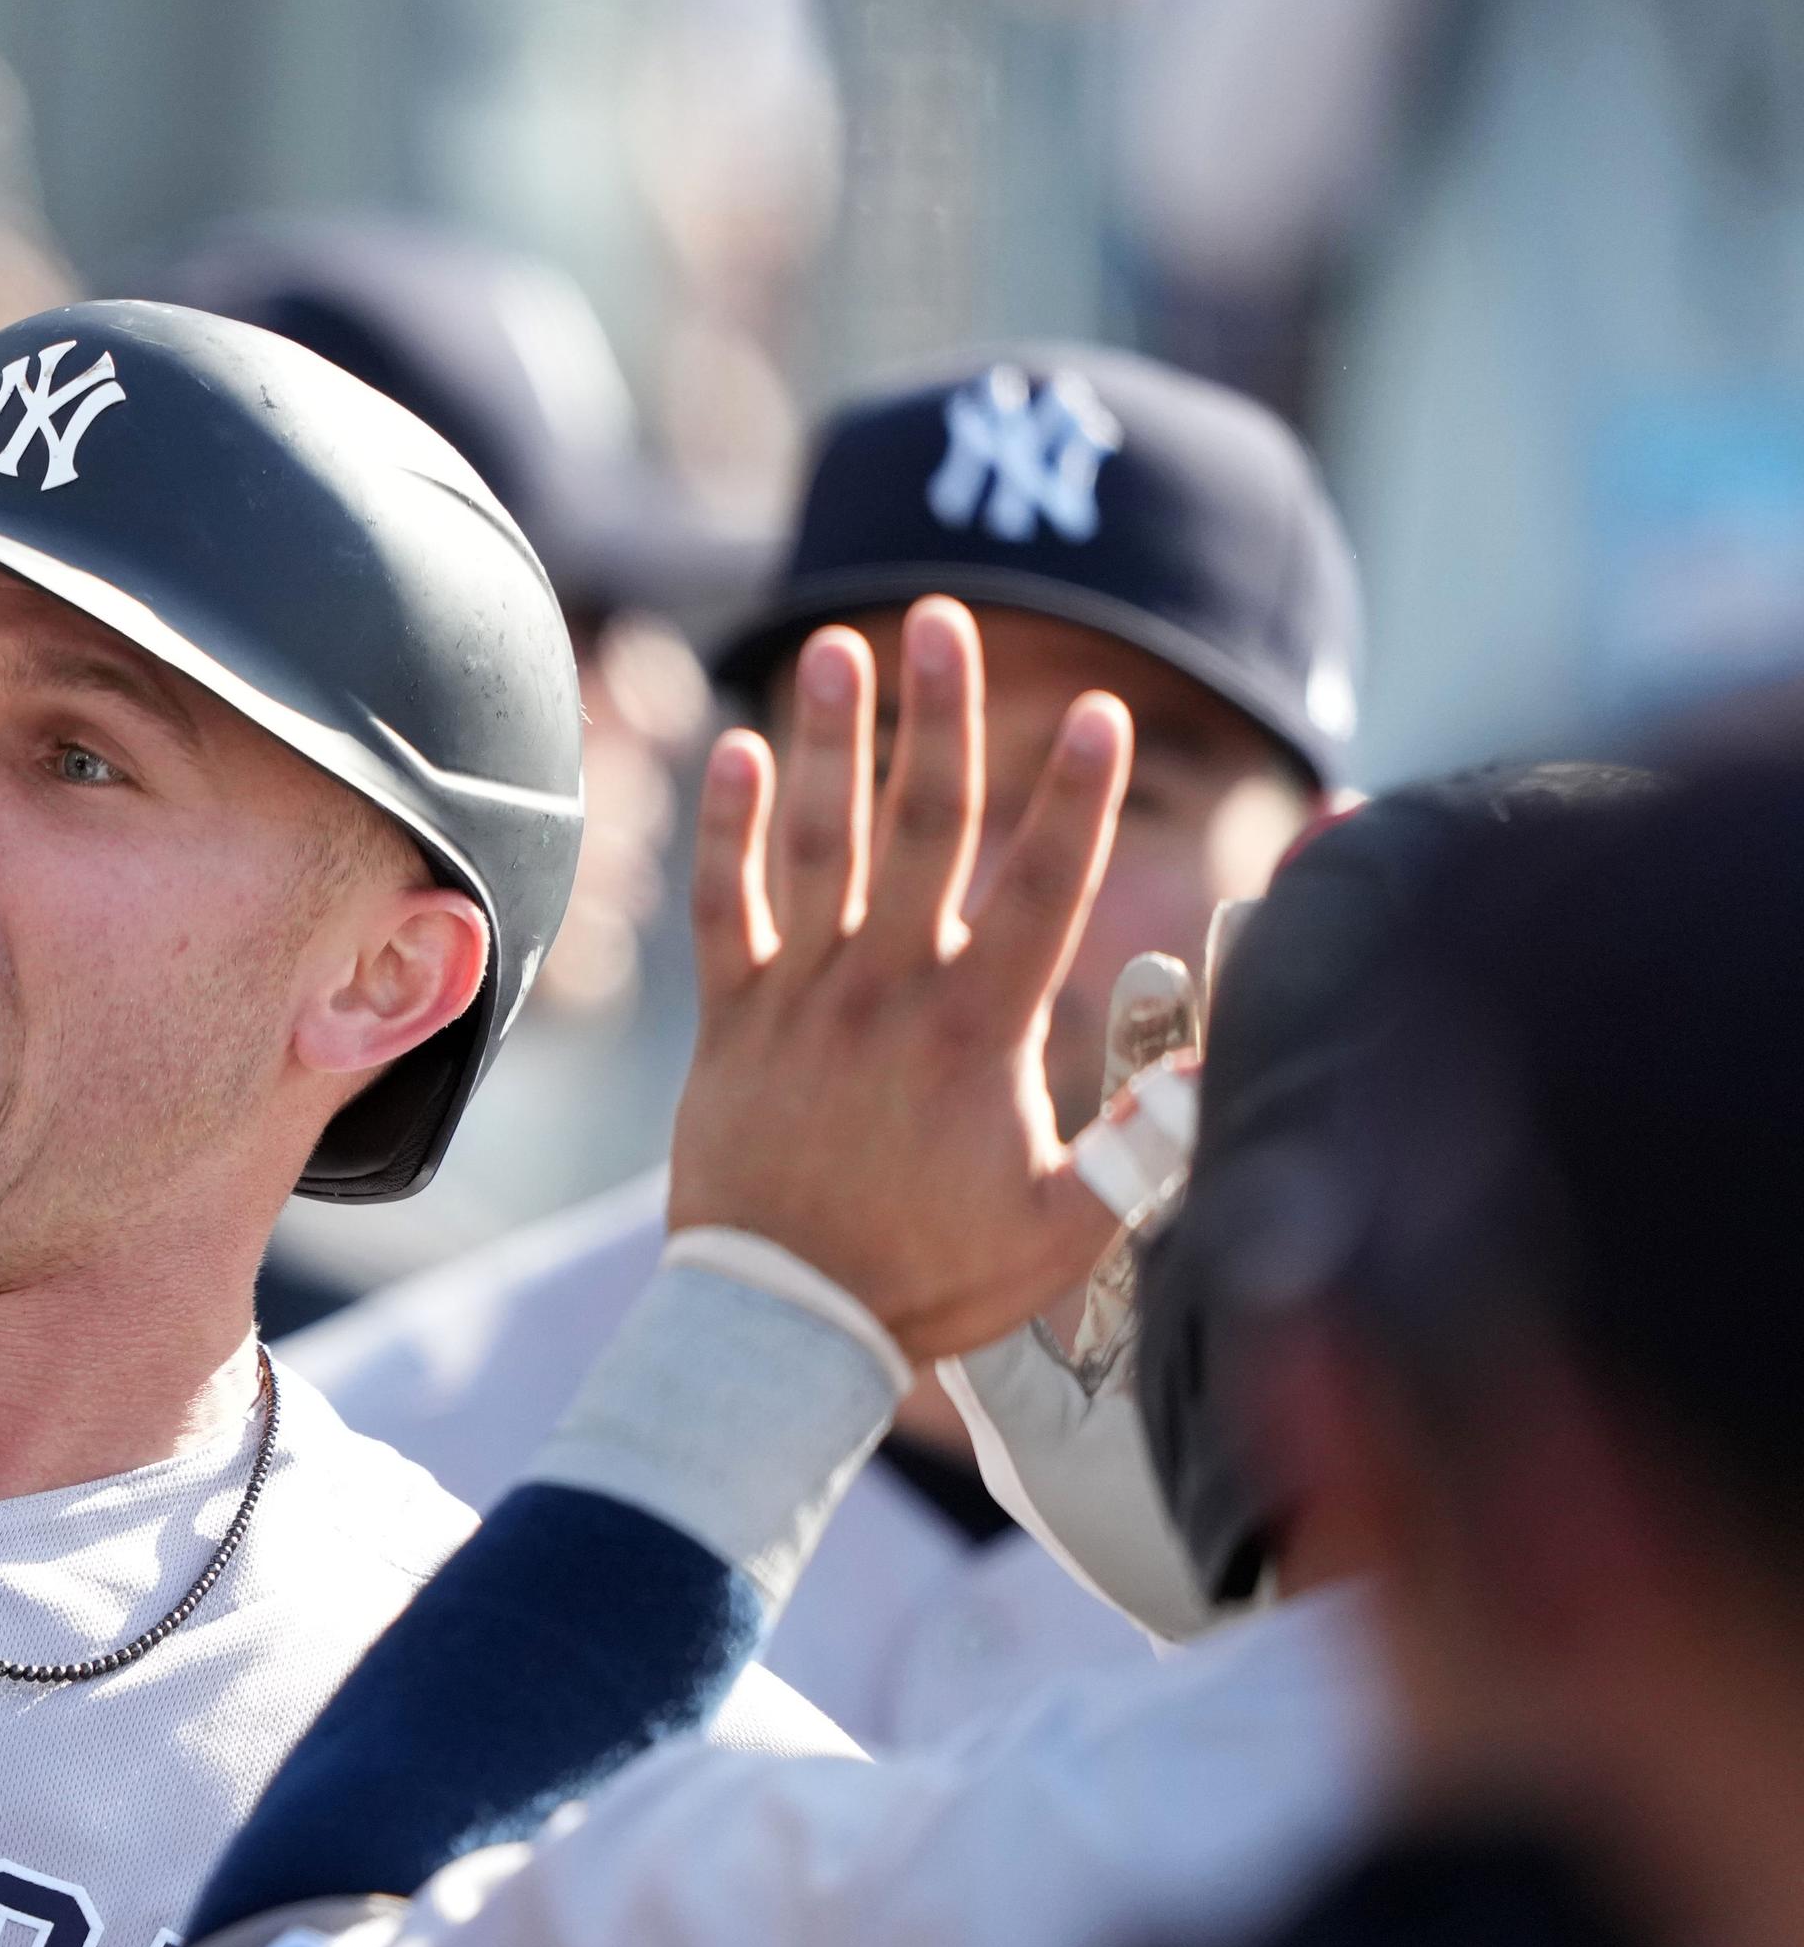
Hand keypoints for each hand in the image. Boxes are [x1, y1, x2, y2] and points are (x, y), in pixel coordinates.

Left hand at [666, 597, 1133, 1361]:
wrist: (782, 1324)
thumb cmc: (929, 1278)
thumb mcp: (1064, 1227)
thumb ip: (1146, 1143)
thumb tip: (1225, 1065)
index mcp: (980, 1035)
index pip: (1042, 893)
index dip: (1074, 802)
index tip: (1100, 716)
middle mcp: (889, 995)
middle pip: (924, 833)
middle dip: (941, 721)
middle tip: (949, 622)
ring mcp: (802, 1000)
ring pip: (816, 847)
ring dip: (828, 742)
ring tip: (838, 648)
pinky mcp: (730, 1021)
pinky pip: (722, 909)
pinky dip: (725, 832)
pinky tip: (736, 752)